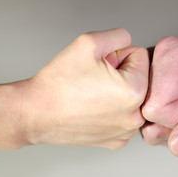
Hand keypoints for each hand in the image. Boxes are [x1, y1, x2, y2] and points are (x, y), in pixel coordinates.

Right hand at [20, 28, 148, 148]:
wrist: (36, 113)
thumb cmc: (59, 82)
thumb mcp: (88, 42)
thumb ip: (119, 35)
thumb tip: (129, 43)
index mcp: (135, 91)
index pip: (141, 56)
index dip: (118, 54)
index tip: (100, 65)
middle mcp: (136, 116)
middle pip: (140, 79)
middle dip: (121, 73)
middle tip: (95, 80)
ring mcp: (127, 131)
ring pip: (133, 98)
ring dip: (118, 92)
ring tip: (94, 95)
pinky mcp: (117, 141)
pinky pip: (124, 117)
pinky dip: (113, 111)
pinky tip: (94, 111)